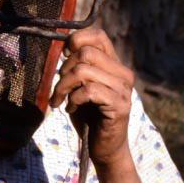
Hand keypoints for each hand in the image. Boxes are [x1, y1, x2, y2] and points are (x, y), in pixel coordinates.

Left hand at [50, 27, 134, 168]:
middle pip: (85, 53)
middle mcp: (123, 73)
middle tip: (60, 88)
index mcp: (114, 65)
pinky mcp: (119, 105)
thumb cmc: (89, 116)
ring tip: (61, 99)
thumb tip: (62, 48)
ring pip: (83, 71)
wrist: (104, 147)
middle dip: (64, 70)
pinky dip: (73, 100)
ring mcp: (123, 89)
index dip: (75, 41)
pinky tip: (72, 109)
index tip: (64, 59)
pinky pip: (88, 91)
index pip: (98, 35)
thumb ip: (77, 67)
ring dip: (63, 87)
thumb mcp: (80, 86)